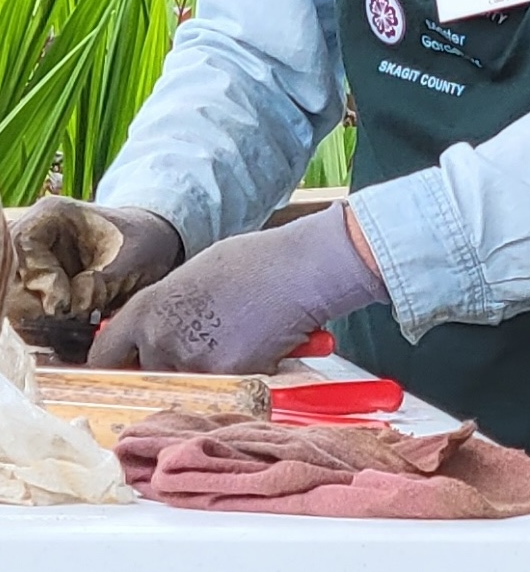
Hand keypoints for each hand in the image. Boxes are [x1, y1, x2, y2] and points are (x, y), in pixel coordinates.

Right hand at [5, 198, 182, 320]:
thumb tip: (71, 306)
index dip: (40, 280)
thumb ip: (102, 281)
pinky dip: (48, 333)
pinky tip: (72, 339)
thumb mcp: (133, 258)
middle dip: (39, 309)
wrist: (154, 246)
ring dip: (43, 325)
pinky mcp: (36, 293)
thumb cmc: (145, 242)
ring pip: (16, 305)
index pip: (22, 248)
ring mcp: (31, 268)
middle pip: (12, 282)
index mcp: (50, 218)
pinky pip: (28, 319)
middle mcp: (32, 242)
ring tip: (75, 334)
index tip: (65, 305)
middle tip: (72, 324)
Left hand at [89, 207, 384, 373]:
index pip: (104, 355)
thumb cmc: (257, 261)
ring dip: (209, 370)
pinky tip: (262, 347)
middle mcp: (161, 340)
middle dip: (172, 366)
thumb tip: (155, 329)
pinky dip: (242, 374)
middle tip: (202, 349)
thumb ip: (168, 307)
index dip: (114, 366)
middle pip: (150, 375)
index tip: (126, 369)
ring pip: (191, 382)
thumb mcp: (196, 274)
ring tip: (240, 341)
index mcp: (147, 310)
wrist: (305, 268)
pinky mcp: (229, 378)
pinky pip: (225, 386)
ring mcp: (194, 362)